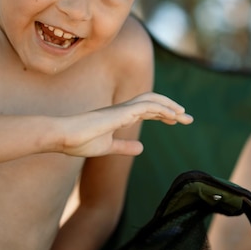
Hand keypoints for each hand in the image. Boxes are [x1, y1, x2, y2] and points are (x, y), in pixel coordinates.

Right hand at [58, 92, 192, 156]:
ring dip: (170, 107)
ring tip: (184, 115)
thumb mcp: (108, 147)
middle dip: (172, 109)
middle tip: (188, 118)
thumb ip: (124, 147)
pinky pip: (147, 106)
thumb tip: (141, 148)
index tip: (177, 120)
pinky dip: (161, 108)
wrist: (62, 137)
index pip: (148, 111)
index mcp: (120, 116)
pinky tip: (172, 114)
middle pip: (154, 104)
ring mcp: (122, 109)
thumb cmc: (79, 141)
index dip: (163, 114)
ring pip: (153, 101)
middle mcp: (124, 109)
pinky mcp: (121, 112)